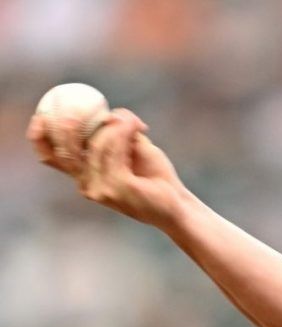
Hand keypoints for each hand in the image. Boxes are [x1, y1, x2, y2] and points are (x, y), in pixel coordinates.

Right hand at [27, 108, 189, 229]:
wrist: (179, 204)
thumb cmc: (155, 176)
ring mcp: (100, 189)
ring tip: (133, 121)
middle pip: (66, 149)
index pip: (50, 156)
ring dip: (115, 127)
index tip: (45, 111)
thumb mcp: (132, 148)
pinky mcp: (117, 189)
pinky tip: (138, 127)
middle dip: (71, 123)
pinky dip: (124, 133)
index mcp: (84, 176)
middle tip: (83, 105)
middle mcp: (87, 185)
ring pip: (97, 145)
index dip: (40, 134)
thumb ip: (114, 131)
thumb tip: (107, 112)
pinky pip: (114, 151)